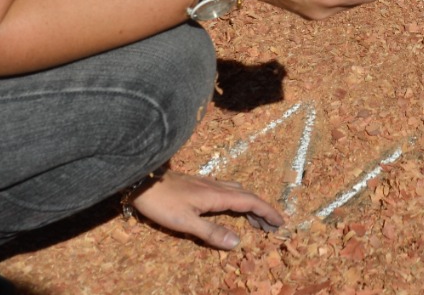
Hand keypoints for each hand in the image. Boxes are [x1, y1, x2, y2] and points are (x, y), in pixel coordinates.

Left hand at [130, 170, 283, 249]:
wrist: (142, 181)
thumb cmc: (162, 203)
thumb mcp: (185, 222)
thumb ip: (211, 232)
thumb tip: (237, 243)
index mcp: (218, 196)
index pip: (250, 202)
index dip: (267, 212)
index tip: (280, 223)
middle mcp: (217, 187)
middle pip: (247, 196)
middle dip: (262, 211)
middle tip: (272, 226)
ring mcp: (208, 184)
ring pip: (238, 193)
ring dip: (250, 206)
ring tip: (256, 221)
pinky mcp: (199, 185)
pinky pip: (228, 191)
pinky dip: (238, 202)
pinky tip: (231, 209)